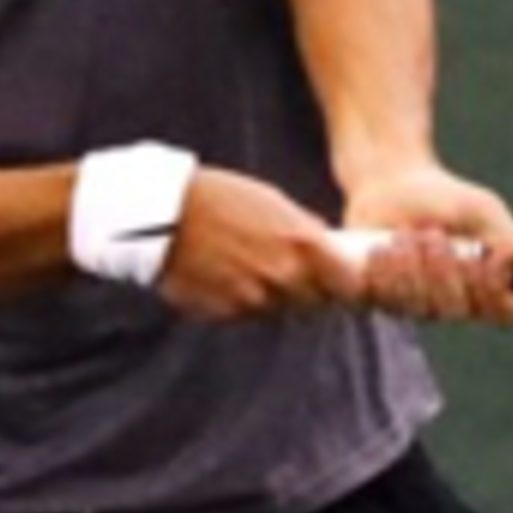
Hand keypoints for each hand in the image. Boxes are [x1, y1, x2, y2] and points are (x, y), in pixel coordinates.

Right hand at [157, 166, 360, 321]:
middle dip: (312, 290)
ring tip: (250, 266)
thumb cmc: (219, 198)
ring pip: (282, 310)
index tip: (344, 280)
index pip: (350, 285)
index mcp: (303, 245)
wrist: (162, 216)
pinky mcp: (227, 315)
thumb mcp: (272, 201)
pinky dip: (245, 301)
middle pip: (317, 303)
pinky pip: (249, 315)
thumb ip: (305, 230)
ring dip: (276, 296)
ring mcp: (255, 301)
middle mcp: (284, 279)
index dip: (348, 283)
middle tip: (293, 272)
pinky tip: (227, 275)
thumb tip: (328, 248)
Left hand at [333, 163, 512, 324]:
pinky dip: (384, 271)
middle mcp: (458, 302)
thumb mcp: (484, 210)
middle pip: (456, 310)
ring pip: (420, 307)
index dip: (493, 292)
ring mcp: (421, 306)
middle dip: (442, 269)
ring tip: (403, 234)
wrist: (393, 187)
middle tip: (433, 233)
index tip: (479, 260)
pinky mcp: (386, 301)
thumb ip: (509, 238)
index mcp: (491, 283)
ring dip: (411, 266)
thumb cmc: (445, 198)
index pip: (505, 311)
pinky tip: (382, 247)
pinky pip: (387, 301)